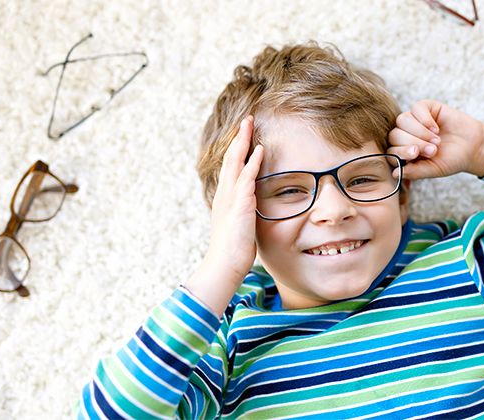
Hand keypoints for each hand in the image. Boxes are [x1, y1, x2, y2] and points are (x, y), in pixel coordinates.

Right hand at [207, 115, 262, 279]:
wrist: (223, 266)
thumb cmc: (233, 250)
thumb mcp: (239, 226)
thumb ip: (244, 213)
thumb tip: (251, 209)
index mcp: (225, 197)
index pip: (231, 166)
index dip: (238, 148)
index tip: (244, 133)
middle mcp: (225, 193)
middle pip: (231, 157)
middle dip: (239, 137)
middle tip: (247, 119)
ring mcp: (231, 198)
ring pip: (236, 162)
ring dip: (243, 141)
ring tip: (250, 124)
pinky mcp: (240, 205)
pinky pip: (246, 178)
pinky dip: (252, 162)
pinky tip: (260, 150)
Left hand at [387, 99, 483, 179]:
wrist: (473, 146)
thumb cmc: (451, 160)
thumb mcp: (433, 169)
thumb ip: (414, 172)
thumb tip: (394, 173)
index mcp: (404, 151)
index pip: (391, 150)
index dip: (401, 152)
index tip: (417, 155)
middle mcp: (406, 134)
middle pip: (395, 135)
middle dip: (414, 143)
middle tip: (433, 150)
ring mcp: (414, 120)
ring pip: (403, 120)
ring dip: (419, 131)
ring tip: (436, 141)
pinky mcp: (425, 108)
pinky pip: (416, 108)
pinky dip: (425, 119)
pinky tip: (437, 129)